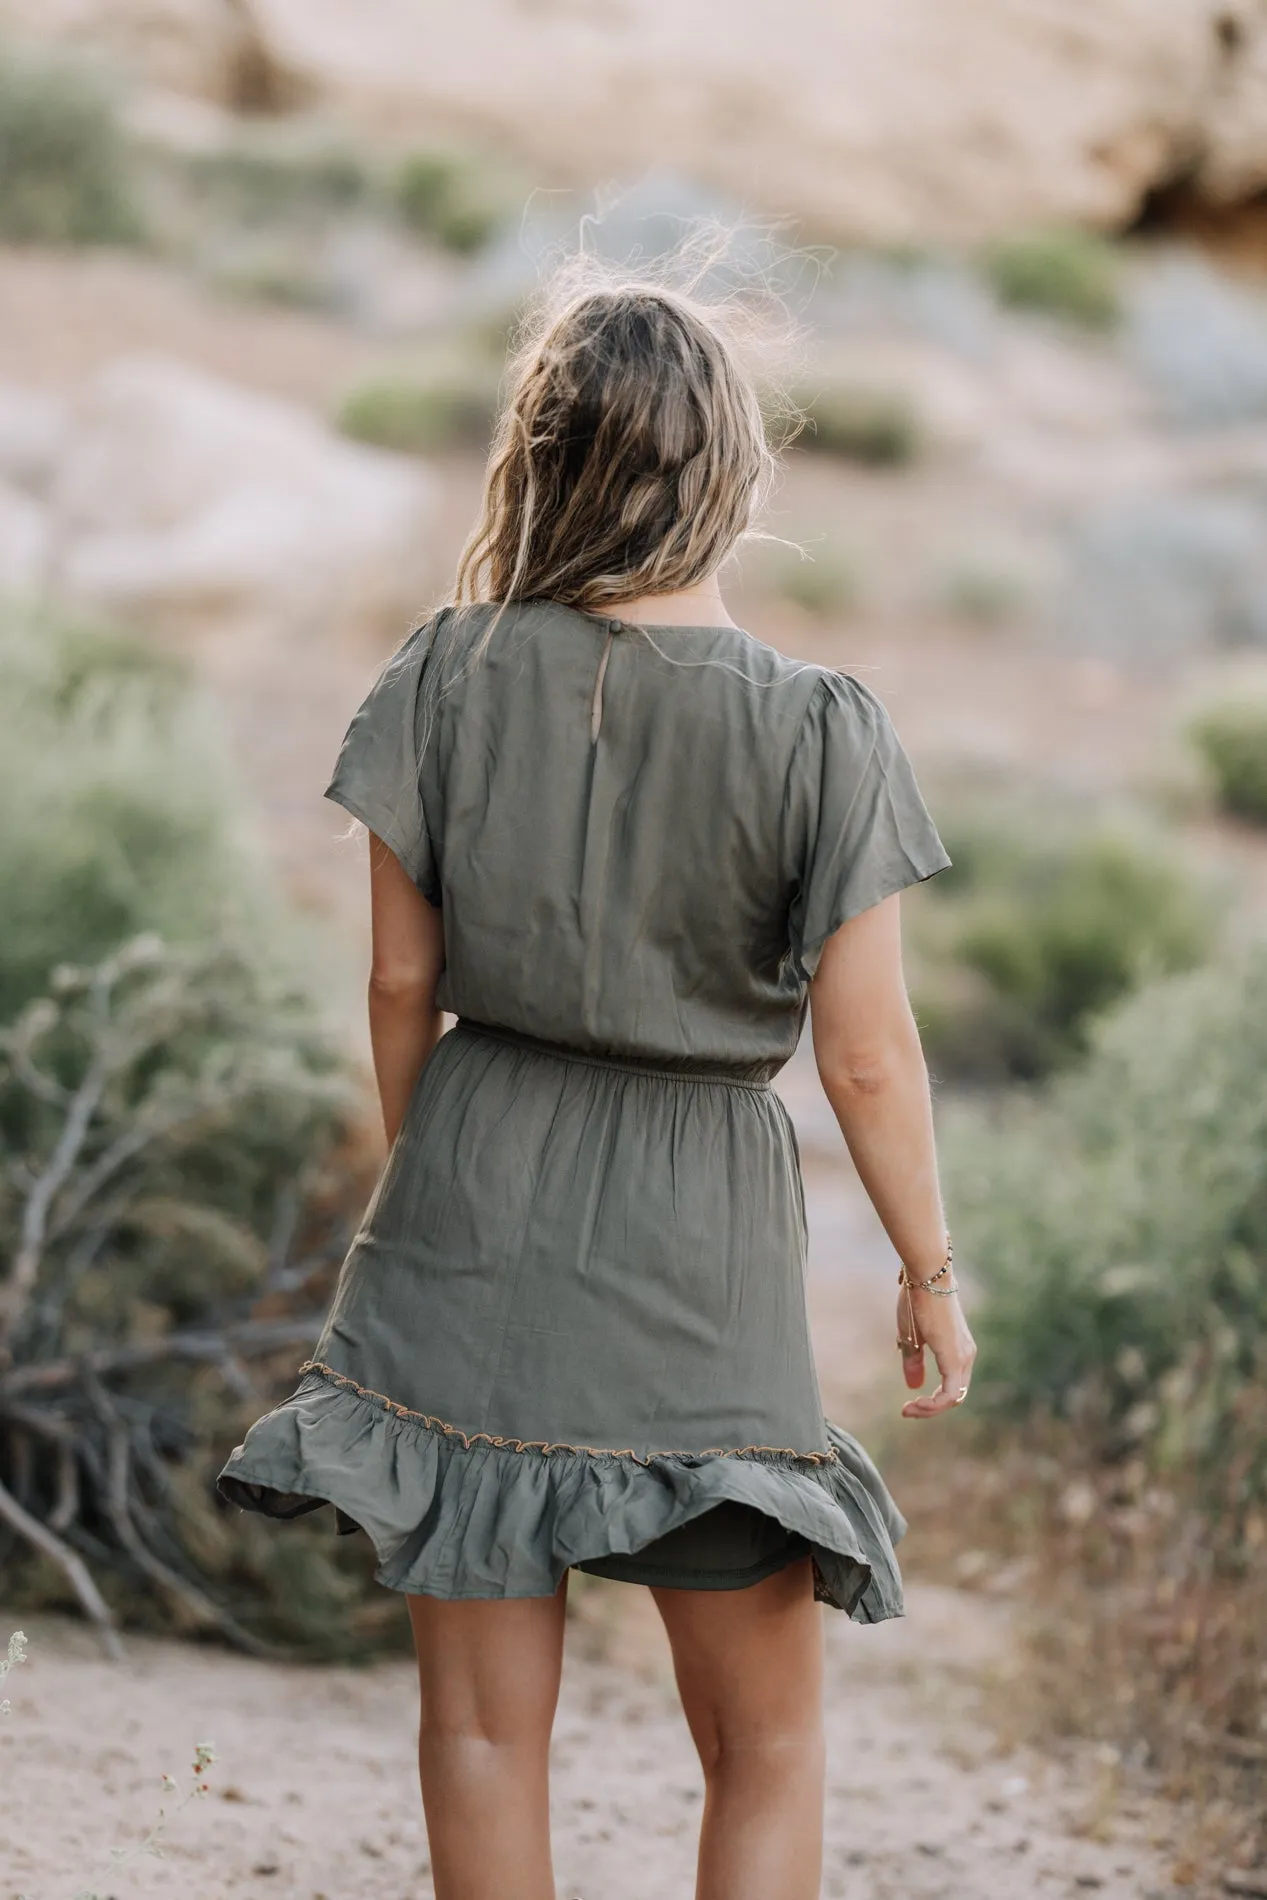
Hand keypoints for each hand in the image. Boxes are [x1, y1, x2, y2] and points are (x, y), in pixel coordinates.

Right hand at [897, 1284, 976, 1419]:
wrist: (926, 1276)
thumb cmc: (917, 1299)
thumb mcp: (911, 1335)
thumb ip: (913, 1360)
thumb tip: (914, 1385)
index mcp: (958, 1349)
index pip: (951, 1386)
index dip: (932, 1400)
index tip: (908, 1401)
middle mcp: (966, 1355)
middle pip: (954, 1395)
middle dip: (930, 1408)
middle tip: (907, 1410)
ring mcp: (963, 1357)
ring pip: (953, 1398)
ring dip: (930, 1409)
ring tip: (909, 1409)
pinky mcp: (955, 1358)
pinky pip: (949, 1394)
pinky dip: (933, 1404)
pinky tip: (915, 1403)